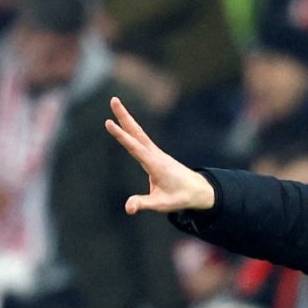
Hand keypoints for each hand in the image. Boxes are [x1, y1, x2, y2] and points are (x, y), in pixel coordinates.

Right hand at [104, 96, 214, 214]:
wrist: (198, 190)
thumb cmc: (180, 197)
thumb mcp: (161, 204)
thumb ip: (143, 204)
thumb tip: (128, 208)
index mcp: (156, 165)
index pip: (135, 148)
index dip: (122, 136)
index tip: (109, 123)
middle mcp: (156, 155)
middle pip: (137, 133)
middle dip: (125, 117)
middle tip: (113, 99)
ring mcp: (156, 152)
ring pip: (139, 132)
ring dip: (127, 118)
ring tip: (115, 103)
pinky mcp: (155, 154)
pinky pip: (141, 138)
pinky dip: (132, 128)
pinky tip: (125, 122)